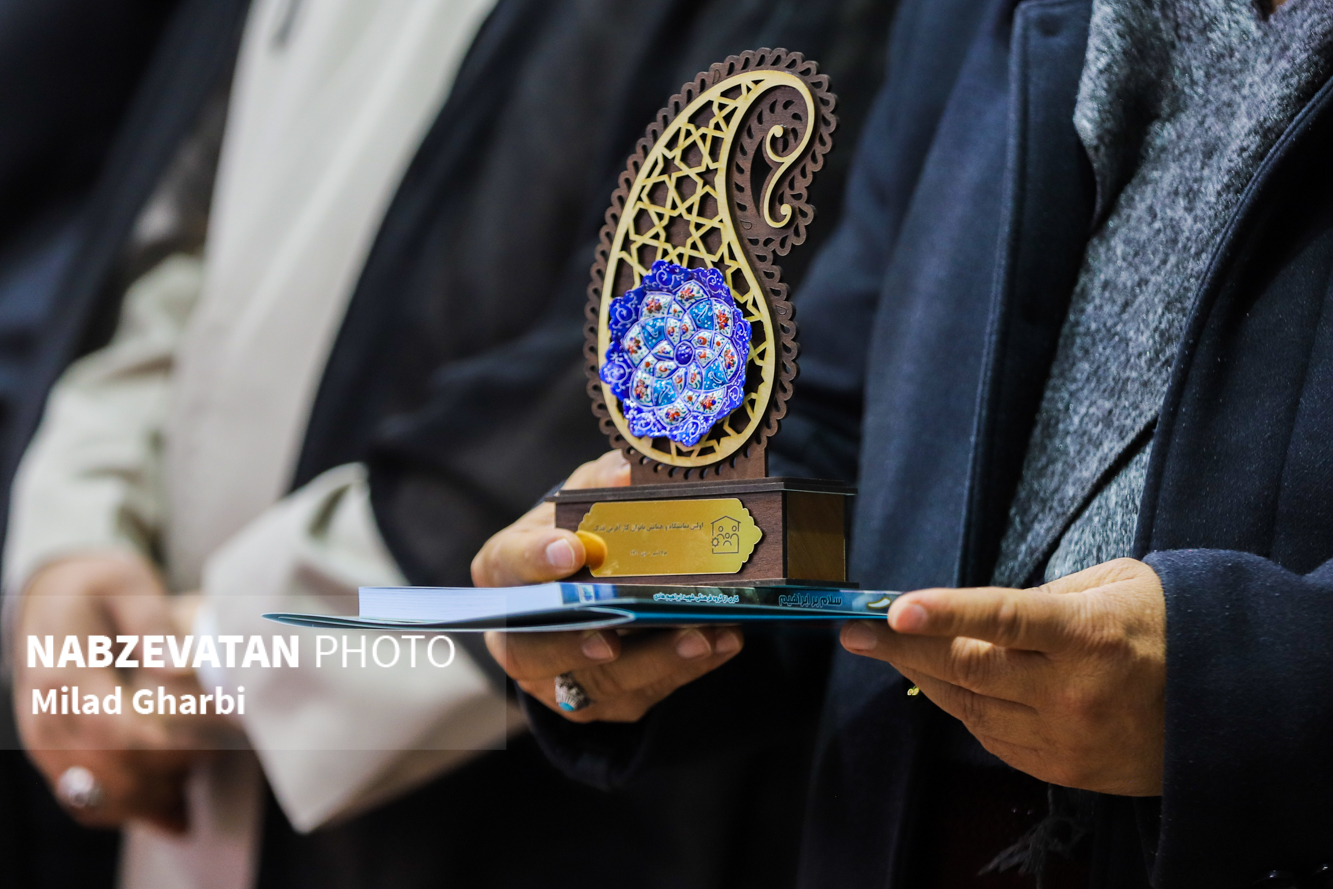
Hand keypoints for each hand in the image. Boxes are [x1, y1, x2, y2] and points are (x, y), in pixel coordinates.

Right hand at [14, 552, 233, 831]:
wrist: (50, 594)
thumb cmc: (97, 586)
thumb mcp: (128, 585)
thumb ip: (153, 625)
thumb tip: (179, 668)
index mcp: (64, 671)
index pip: (117, 729)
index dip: (169, 746)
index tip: (215, 743)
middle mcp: (44, 712)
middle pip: (109, 769)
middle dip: (167, 775)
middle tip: (218, 760)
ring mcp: (43, 737)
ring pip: (94, 794)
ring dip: (149, 802)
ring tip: (197, 794)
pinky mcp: (50, 751)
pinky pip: (82, 798)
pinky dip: (126, 809)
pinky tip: (170, 810)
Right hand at [474, 450, 743, 721]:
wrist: (595, 583)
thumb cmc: (585, 535)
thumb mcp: (587, 498)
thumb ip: (603, 482)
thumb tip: (629, 474)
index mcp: (507, 571)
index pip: (506, 566)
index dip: (534, 560)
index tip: (572, 549)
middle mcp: (521, 632)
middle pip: (533, 649)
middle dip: (577, 642)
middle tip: (615, 634)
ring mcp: (559, 676)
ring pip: (599, 681)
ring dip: (654, 659)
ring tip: (701, 633)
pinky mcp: (604, 701)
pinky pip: (643, 693)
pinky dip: (685, 669)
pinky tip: (721, 641)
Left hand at [840, 558, 1165, 795]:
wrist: (1230, 704)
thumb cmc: (1168, 629)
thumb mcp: (1116, 585)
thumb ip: (1045, 596)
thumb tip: (977, 612)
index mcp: (1090, 635)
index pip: (1006, 619)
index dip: (947, 612)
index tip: (895, 607)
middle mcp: (1074, 692)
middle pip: (968, 668)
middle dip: (903, 646)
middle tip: (856, 629)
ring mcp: (1066, 737)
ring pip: (969, 706)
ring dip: (922, 674)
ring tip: (885, 646)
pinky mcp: (1062, 769)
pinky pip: (991, 736)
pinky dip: (962, 706)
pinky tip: (942, 681)